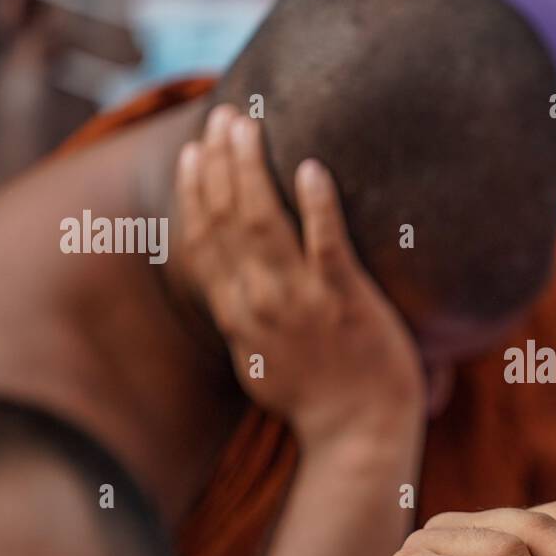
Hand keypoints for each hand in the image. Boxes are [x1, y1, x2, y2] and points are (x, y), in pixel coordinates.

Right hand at [177, 104, 423, 446]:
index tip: (195, 153)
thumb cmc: (319, 401)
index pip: (205, 243)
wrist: (359, 437)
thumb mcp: (261, 363)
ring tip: (249, 126)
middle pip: (229, 222)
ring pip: (265, 224)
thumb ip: (244, 321)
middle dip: (222, 164)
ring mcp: (302, 303)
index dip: (196, 193)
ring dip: (253, 170)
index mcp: (237, 317)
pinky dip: (317, 205)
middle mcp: (259, 305)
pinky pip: (327, 245)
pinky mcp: (346, 303)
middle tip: (223, 117)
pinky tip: (311, 167)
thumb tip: (232, 290)